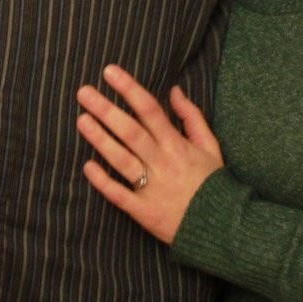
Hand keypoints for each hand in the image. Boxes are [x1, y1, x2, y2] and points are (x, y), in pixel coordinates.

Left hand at [76, 63, 223, 243]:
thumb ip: (192, 117)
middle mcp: (163, 163)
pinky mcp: (144, 211)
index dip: (129, 89)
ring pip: (122, 160)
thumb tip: (173, 90)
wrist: (221, 229)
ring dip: (100, 139)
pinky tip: (87, 166)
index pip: (150, 110)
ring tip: (81, 120)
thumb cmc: (213, 184)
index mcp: (178, 145)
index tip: (109, 72)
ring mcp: (152, 188)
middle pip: (131, 132)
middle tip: (83, 92)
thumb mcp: (210, 147)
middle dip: (106, 110)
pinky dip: (103, 181)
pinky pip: (119, 195)